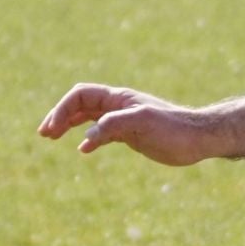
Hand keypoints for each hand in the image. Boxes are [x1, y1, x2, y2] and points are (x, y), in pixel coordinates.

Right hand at [37, 83, 218, 165]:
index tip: (53, 129)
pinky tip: (83, 149)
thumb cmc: (175, 129)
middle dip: (59, 116)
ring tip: (51, 137)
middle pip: (79, 104)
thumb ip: (114, 126)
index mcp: (118, 98)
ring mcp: (123, 119)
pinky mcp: (130, 134)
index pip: (81, 96)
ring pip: (88, 117)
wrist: (200, 139)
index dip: (62, 109)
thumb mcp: (143, 124)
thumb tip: (86, 137)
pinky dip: (88, 137)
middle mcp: (118, 105)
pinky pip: (101, 132)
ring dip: (69, 124)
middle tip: (44, 134)